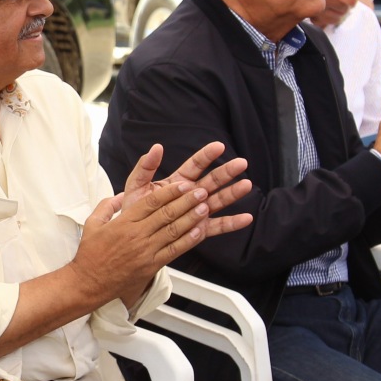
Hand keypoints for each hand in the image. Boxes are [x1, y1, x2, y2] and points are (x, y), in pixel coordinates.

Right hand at [71, 176, 219, 302]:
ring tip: (205, 207)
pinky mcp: (151, 265)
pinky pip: (174, 251)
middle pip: (166, 214)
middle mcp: (137, 235)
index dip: (170, 192)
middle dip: (186, 201)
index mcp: (123, 222)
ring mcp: (146, 251)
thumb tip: (120, 196)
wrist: (89, 284)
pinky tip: (199, 231)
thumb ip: (107, 206)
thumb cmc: (90, 255)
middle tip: (200, 191)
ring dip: (191, 218)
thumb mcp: (92, 223)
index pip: (151, 202)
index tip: (183, 185)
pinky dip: (189, 240)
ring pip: (173, 231)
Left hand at [115, 141, 254, 221]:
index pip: (195, 165)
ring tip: (247, 185)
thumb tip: (156, 147)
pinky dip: (232, 223)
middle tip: (241, 163)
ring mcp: (197, 211)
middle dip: (226, 172)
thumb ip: (145, 167)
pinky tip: (246, 218)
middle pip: (212, 181)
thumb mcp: (136, 186)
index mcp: (178, 182)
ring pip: (218, 200)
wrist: (133, 235)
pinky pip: (218, 226)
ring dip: (233, 193)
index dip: (206, 155)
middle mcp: (191, 195)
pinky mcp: (200, 229)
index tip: (218, 146)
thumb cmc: (135, 209)